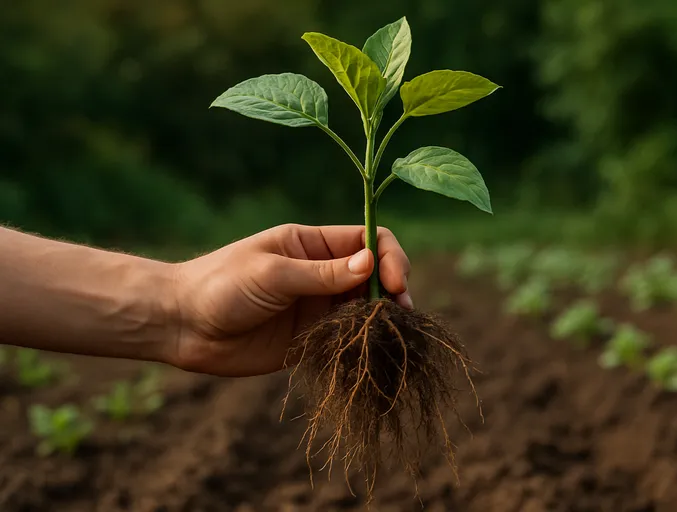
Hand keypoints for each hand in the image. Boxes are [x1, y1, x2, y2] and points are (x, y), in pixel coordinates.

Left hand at [171, 224, 411, 376]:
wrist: (182, 326)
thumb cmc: (221, 285)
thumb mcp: (272, 273)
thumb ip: (322, 274)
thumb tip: (372, 263)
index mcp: (311, 245)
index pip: (366, 240)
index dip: (388, 256)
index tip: (394, 281)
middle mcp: (321, 274)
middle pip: (373, 274)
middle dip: (392, 289)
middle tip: (401, 311)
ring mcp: (317, 307)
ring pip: (364, 308)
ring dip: (381, 318)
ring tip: (391, 332)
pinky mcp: (311, 339)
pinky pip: (347, 338)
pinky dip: (362, 342)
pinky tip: (369, 350)